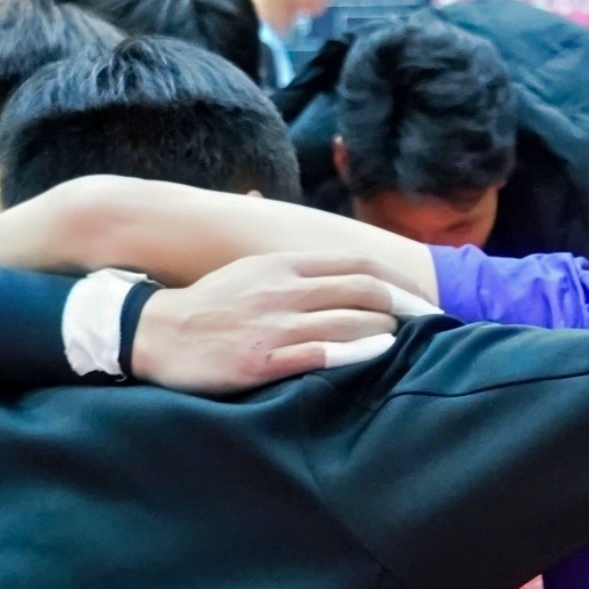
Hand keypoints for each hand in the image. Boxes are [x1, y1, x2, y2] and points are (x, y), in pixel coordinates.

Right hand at [129, 251, 430, 394]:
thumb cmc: (208, 305)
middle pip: (364, 289)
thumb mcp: (248, 270)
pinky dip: (359, 350)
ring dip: (387, 328)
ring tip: (407, 341)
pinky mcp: (265, 359)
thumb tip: (296, 229)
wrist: (157, 333)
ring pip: (351, 319)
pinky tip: (382, 352)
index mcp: (283, 266)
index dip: (397, 280)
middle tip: (431, 321)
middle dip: (406, 305)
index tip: (421, 296)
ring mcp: (276, 325)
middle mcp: (285, 290)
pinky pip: (324, 352)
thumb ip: (287, 263)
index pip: (356, 265)